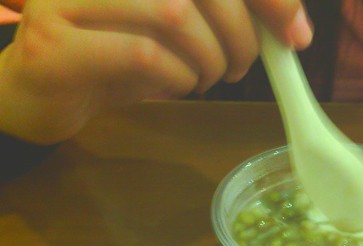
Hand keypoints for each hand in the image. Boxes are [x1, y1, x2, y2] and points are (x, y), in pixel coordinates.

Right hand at [0, 0, 311, 143]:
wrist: (42, 88)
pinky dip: (178, 78)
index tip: (296, 35)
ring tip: (207, 78)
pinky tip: (178, 86)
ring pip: (176, 15)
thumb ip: (226, 16)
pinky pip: (145, 54)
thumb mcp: (177, 27)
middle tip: (241, 68)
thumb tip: (294, 30)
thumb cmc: (118, 53)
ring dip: (209, 60)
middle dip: (241, 36)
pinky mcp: (56, 42)